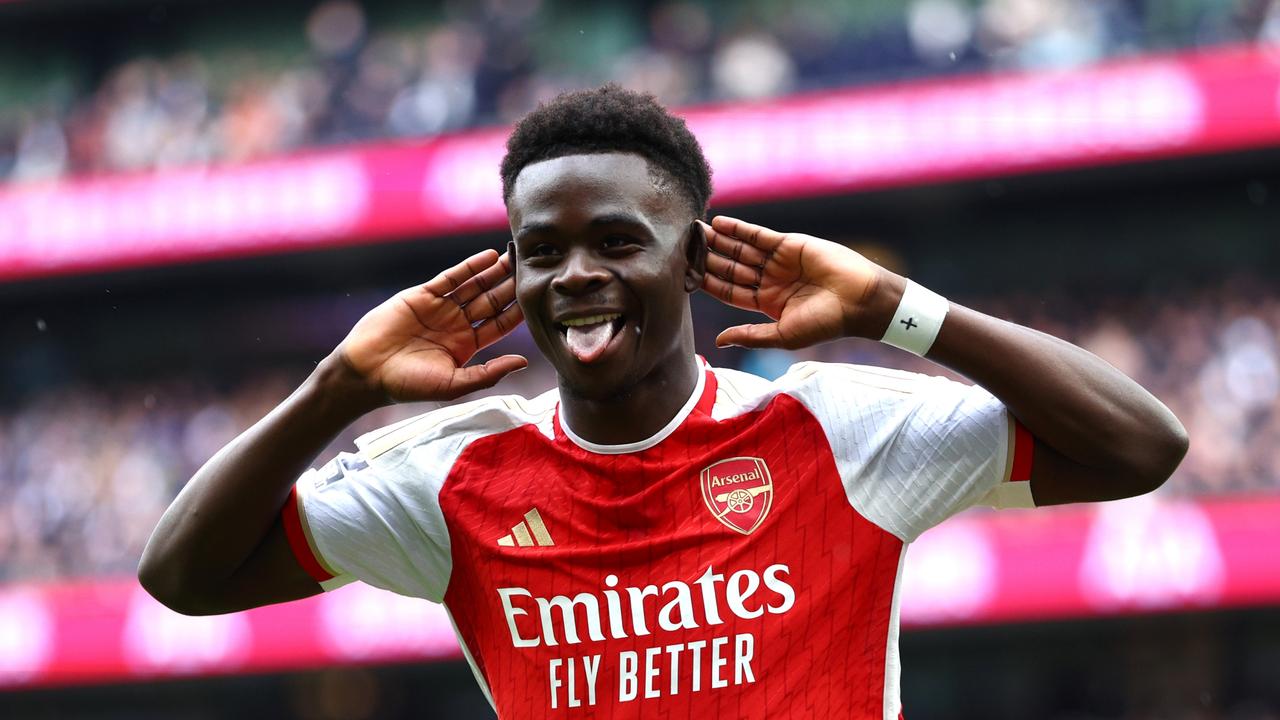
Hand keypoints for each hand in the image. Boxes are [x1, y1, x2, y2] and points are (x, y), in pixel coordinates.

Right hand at [337, 249, 526, 402]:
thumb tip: (523, 361)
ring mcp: (441, 308)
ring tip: (515, 256)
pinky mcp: (422, 295)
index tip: (538, 298)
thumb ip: (488, 373)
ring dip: (495, 272)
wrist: (366, 371)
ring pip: (474, 286)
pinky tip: (489, 257)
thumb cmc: (408, 384)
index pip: (500, 324)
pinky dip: (469, 267)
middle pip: (492, 300)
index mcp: (467, 346)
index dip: (519, 310)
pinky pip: (451, 278)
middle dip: (511, 285)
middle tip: (533, 268)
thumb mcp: (453, 385)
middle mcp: (457, 324)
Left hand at [699, 216, 892, 349]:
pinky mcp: (789, 244)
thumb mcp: (783, 335)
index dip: (709, 283)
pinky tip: (719, 223)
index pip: (729, 292)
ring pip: (741, 250)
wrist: (859, 299)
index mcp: (766, 304)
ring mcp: (779, 262)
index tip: (687, 275)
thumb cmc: (825, 323)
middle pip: (731, 268)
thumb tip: (718, 341)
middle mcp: (770, 281)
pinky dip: (739, 229)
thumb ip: (751, 335)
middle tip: (685, 248)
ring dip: (719, 241)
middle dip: (709, 258)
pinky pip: (758, 235)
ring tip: (696, 231)